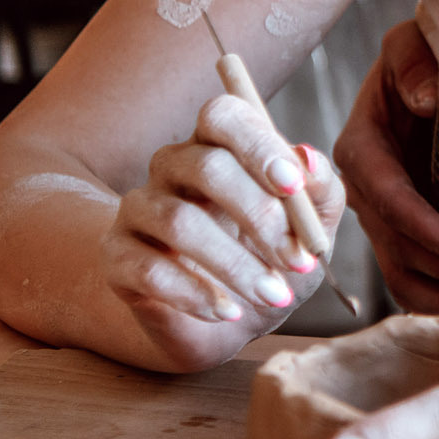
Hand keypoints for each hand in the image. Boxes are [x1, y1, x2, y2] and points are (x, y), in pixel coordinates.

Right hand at [99, 96, 344, 350]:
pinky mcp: (118, 256)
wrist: (227, 322)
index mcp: (220, 144)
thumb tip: (308, 157)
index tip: (294, 185)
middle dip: (260, 215)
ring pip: (180, 222)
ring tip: (275, 296)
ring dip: (236, 264)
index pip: (224, 115)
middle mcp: (173, 166)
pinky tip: (227, 311)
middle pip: (207, 167)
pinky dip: (196, 294)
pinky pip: (150, 269)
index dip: (258, 144)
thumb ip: (320, 192)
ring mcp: (139, 209)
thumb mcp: (311, 230)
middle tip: (299, 260)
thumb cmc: (272, 258)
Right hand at [334, 20, 438, 312]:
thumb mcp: (408, 44)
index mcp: (360, 147)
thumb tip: (427, 100)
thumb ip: (413, 64)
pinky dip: (438, 299)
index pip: (387, 195)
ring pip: (402, 272)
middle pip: (396, 245)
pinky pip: (411, 277)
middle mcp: (364, 190)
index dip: (423, 226)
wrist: (422, 70)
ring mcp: (380, 217)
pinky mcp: (398, 233)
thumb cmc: (418, 54)